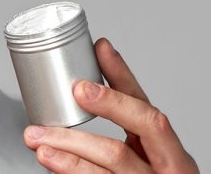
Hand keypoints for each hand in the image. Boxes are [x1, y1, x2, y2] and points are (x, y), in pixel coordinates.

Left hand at [22, 38, 198, 172]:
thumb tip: (85, 84)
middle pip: (137, 133)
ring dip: (69, 151)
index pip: (147, 110)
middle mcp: (165, 173)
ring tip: (40, 140)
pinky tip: (52, 163)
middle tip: (73, 91)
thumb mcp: (148, 154)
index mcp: (170, 155)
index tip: (100, 50)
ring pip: (112, 165)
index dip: (123, 78)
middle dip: (107, 107)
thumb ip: (125, 127)